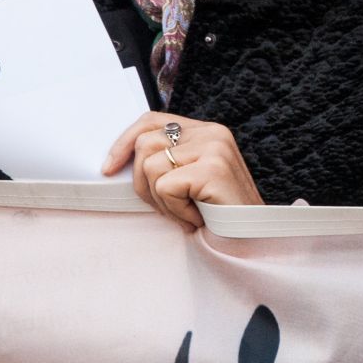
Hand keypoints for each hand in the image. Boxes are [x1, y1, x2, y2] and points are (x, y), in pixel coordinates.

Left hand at [103, 112, 263, 230]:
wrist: (253, 242)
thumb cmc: (219, 217)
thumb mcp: (188, 181)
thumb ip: (166, 161)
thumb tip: (119, 162)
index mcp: (206, 131)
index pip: (152, 120)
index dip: (123, 142)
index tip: (108, 168)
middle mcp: (212, 132)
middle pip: (145, 144)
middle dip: (144, 184)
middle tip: (170, 208)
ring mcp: (214, 148)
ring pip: (150, 167)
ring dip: (162, 201)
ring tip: (187, 213)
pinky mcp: (213, 168)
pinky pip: (166, 187)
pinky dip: (175, 210)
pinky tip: (197, 218)